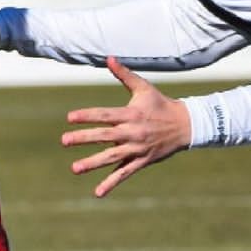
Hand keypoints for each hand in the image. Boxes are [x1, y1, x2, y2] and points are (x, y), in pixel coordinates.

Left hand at [62, 58, 190, 197]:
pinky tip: (98, 193)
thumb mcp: (143, 88)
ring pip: (112, 157)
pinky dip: (111, 183)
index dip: (88, 115)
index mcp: (131, 114)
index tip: (70, 117)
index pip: (105, 114)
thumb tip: (109, 58)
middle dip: (84, 138)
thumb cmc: (161, 104)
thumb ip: (124, 74)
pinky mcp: (142, 161)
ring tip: (75, 168)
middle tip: (64, 140)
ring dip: (93, 163)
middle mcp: (132, 132)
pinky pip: (124, 174)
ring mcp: (137, 149)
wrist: (185, 126)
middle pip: (105, 136)